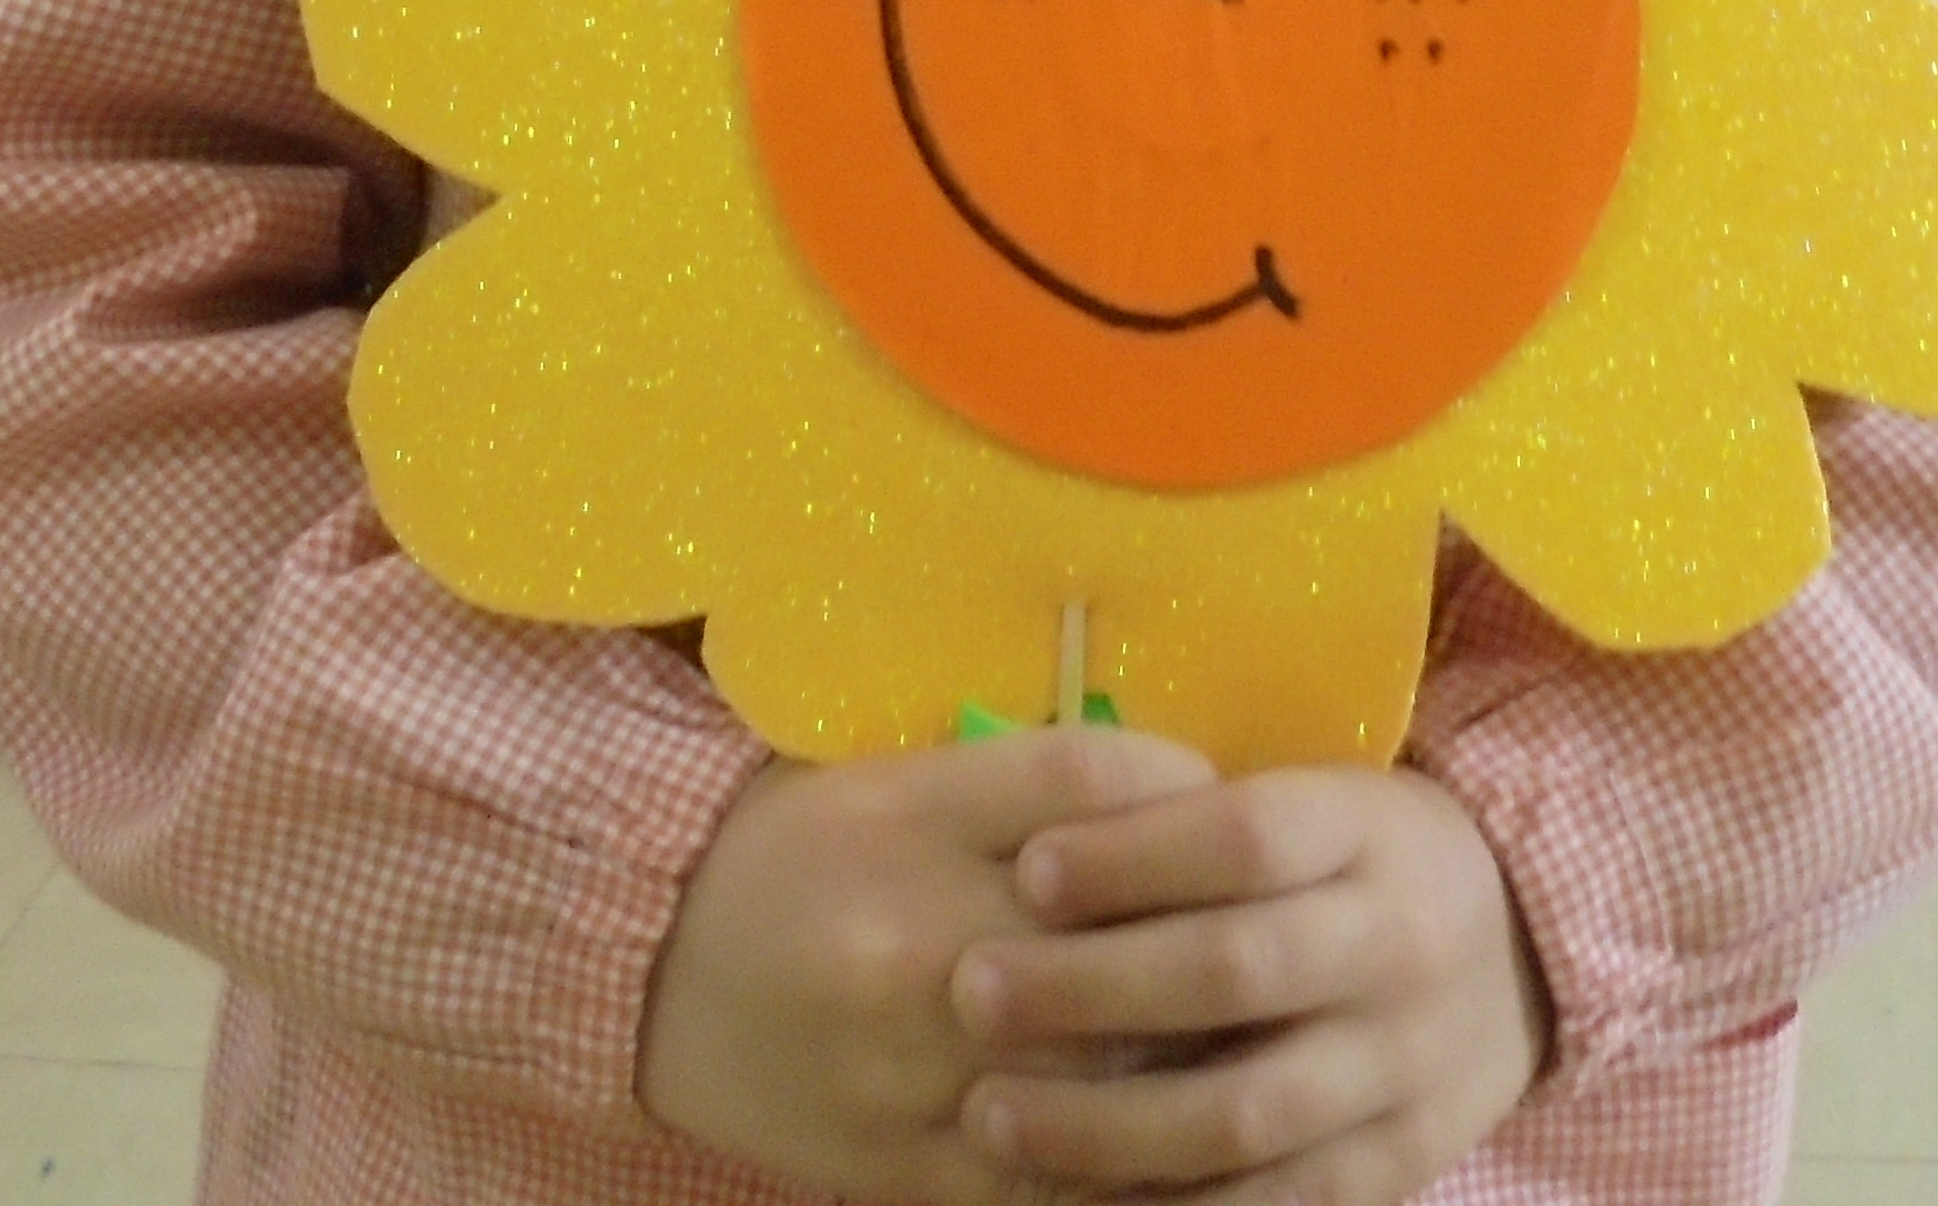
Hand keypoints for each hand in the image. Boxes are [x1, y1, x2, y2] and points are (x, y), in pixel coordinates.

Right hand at [638, 728, 1215, 1202]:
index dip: (1193, 806)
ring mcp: (910, 1072)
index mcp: (914, 821)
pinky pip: (1047, 1190)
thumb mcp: (899, 778)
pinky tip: (1197, 1164)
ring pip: (1098, 1084)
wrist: (650, 968)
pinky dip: (1130, 1182)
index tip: (1253, 823)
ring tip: (1269, 1060)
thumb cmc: (798, 851)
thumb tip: (1198, 786)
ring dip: (1194, 1076)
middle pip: (1118, 953)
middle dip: (1216, 958)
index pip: (1093, 793)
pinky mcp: (903, 1166)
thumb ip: (1039, 773)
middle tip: (1287, 955)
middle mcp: (915, 945)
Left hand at [957, 763, 1546, 1203]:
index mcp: (1366, 835)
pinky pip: (1275, 1205)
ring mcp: (1403, 1070)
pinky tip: (1071, 1203)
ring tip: (989, 1117)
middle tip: (973, 991)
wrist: (1518, 957)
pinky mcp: (1395, 1166)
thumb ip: (1196, 826)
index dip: (1133, 854)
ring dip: (1103, 1125)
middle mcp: (1396, 949)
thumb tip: (1028, 847)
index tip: (1027, 870)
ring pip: (1246, 1113)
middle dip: (1090, 987)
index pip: (1248, 837)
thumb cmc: (1356, 862)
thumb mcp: (1310, 804)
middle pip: (1236, 971)